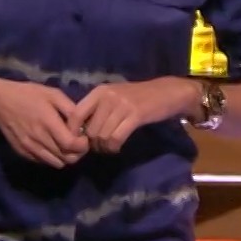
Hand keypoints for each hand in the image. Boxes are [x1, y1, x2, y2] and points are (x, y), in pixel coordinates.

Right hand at [0, 80, 88, 166]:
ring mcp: (30, 148)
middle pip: (67, 158)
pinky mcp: (23, 153)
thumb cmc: (29, 94)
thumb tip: (83, 125)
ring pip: (57, 164)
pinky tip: (51, 145)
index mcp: (48, 123)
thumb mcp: (52, 94)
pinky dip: (52, 157)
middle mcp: (39, 139)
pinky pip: (44, 162)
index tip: (84, 138)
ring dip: (65, 157)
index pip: (71, 145)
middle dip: (77, 153)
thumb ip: (70, 110)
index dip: (83, 145)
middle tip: (77, 142)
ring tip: (65, 145)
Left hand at [67, 77, 194, 153]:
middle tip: (99, 147)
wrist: (166, 92)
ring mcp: (122, 105)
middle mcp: (107, 96)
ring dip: (104, 147)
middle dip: (92, 144)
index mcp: (99, 91)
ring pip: (102, 136)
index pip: (76, 114)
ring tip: (109, 148)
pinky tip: (117, 147)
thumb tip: (78, 132)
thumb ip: (97, 110)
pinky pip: (116, 138)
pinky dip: (114, 147)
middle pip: (90, 130)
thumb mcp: (114, 97)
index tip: (79, 142)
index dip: (73, 132)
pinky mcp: (135, 115)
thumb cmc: (138, 97)